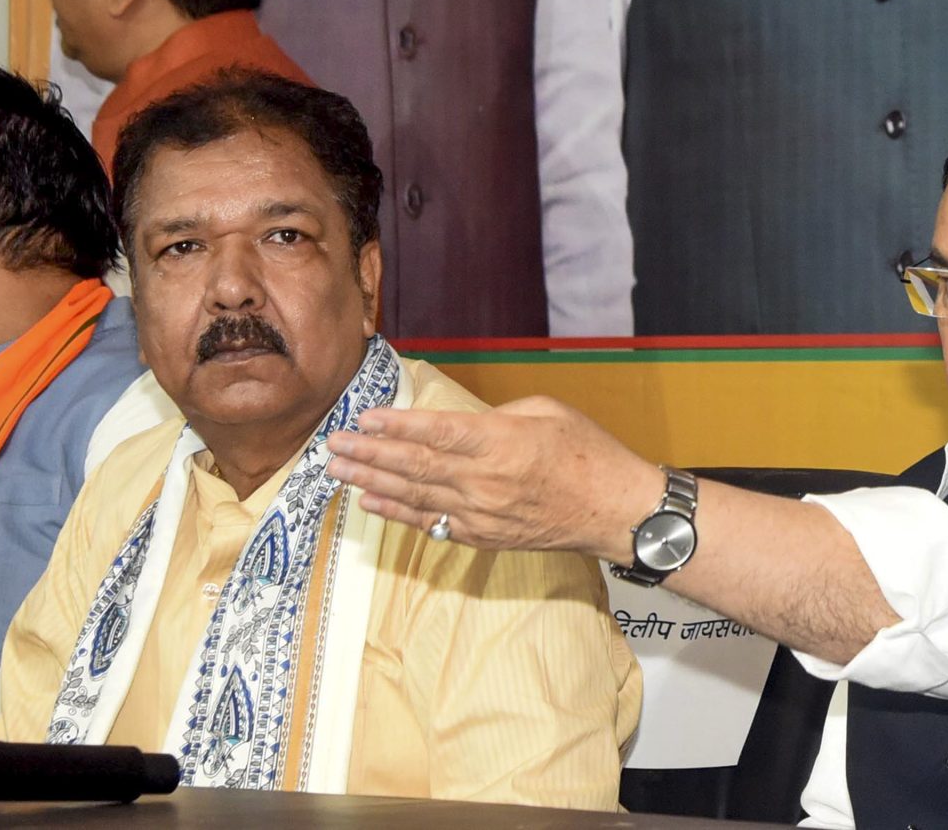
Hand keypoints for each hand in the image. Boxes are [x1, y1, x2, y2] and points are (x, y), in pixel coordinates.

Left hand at [327, 396, 659, 559]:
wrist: (613, 511)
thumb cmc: (588, 454)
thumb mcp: (548, 411)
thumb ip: (498, 415)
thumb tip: (462, 423)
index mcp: (501, 442)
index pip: (435, 432)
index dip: (395, 426)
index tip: (364, 417)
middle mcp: (484, 480)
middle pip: (414, 466)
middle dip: (369, 454)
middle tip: (333, 444)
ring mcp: (481, 513)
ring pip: (414, 496)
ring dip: (371, 482)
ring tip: (339, 471)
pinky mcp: (482, 536)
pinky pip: (429, 523)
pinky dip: (397, 512)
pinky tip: (371, 501)